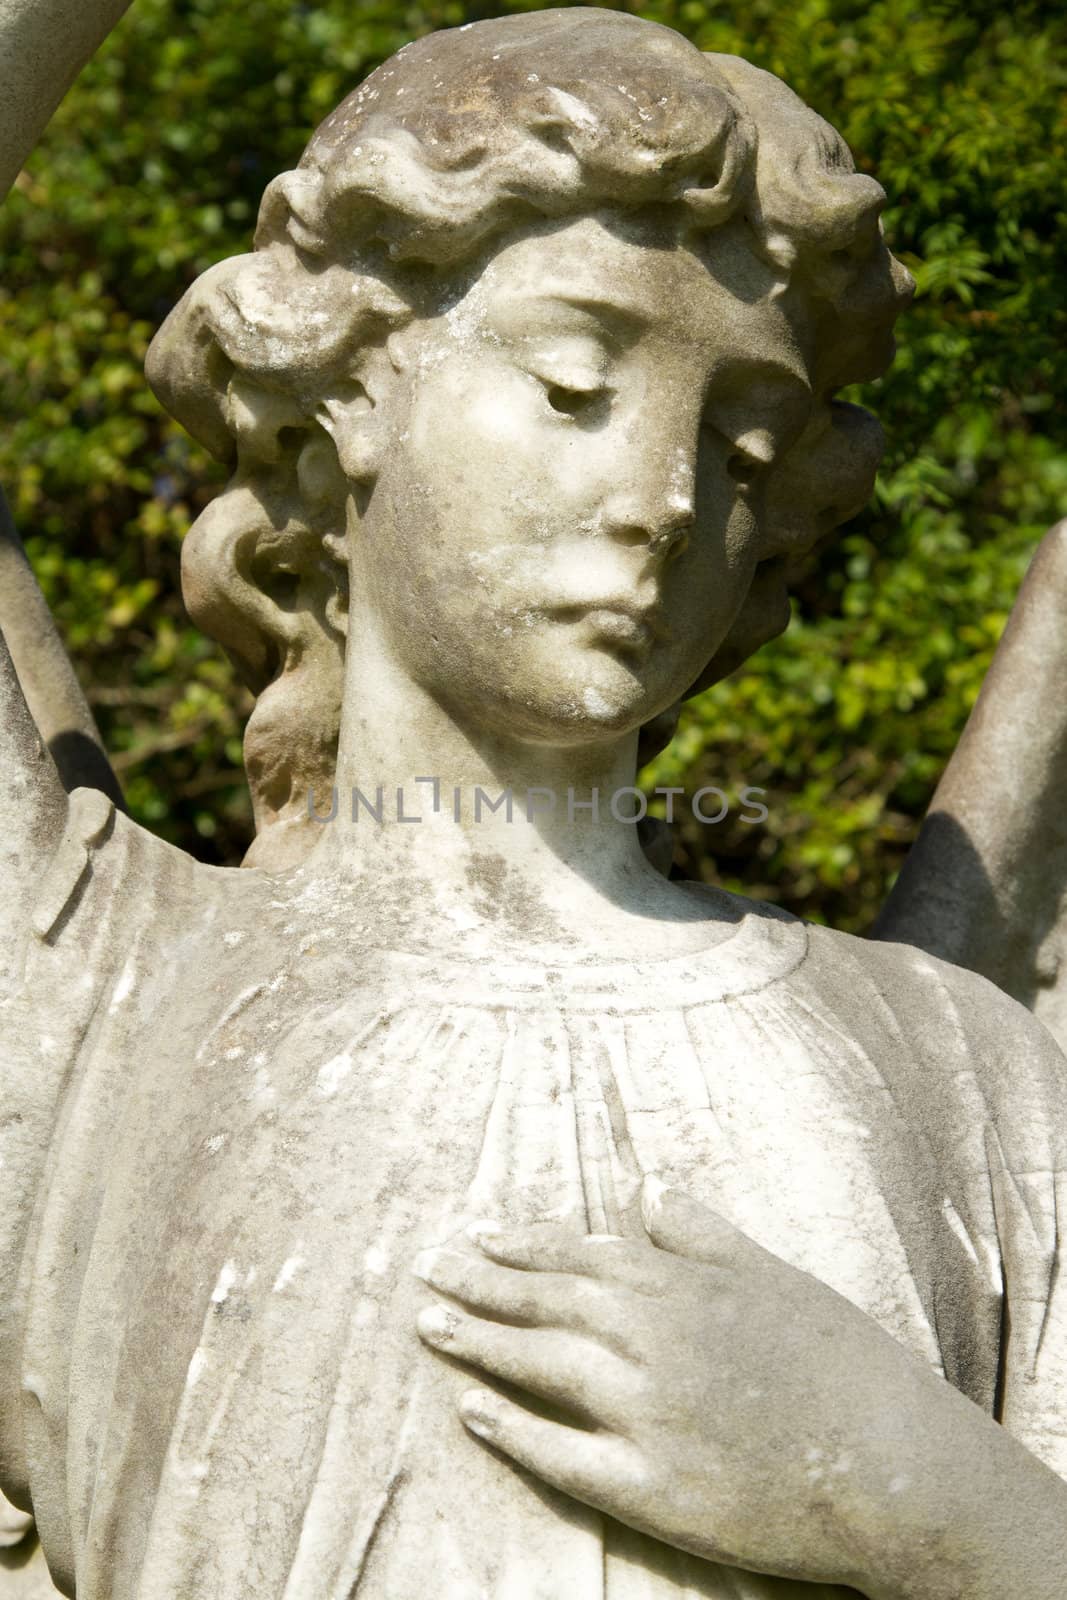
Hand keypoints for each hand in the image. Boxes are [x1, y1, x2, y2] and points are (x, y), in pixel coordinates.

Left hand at [413, 1178, 1003, 1597]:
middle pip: (546, 1304)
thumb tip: (647, 1186)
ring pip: (543, 1368)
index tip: (474, 1232)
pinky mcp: (653, 1487)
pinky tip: (471, 1414)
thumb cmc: (839, 1360)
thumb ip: (701, 1231)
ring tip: (430, 1326)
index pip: (578, 1253)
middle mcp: (653, 1339)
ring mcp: (647, 1413)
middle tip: (425, 1270)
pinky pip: (563, 1457)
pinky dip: (513, 1432)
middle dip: (480, 1284)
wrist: (894, 1464)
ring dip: (481, 1344)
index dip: (520, 1243)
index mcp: (681, 1284)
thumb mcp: (774, 1273)